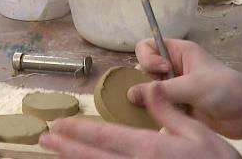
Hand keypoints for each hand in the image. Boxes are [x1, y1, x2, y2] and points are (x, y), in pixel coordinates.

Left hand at [40, 86, 240, 157]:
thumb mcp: (197, 131)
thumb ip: (169, 111)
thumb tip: (149, 89)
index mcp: (149, 148)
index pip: (105, 136)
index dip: (79, 129)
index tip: (58, 124)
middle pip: (93, 157)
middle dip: (67, 146)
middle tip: (45, 138)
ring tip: (56, 151)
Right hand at [129, 39, 241, 139]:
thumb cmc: (224, 90)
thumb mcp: (192, 86)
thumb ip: (161, 90)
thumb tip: (130, 93)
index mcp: (179, 52)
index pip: (148, 46)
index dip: (148, 58)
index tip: (162, 71)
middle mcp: (174, 67)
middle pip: (144, 69)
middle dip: (143, 81)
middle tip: (156, 93)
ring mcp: (175, 87)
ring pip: (149, 89)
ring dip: (148, 99)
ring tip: (154, 108)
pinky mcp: (178, 106)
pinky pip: (158, 106)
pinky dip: (155, 112)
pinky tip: (159, 118)